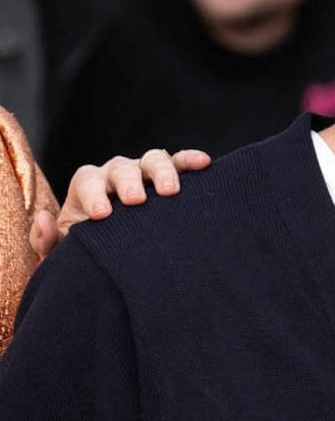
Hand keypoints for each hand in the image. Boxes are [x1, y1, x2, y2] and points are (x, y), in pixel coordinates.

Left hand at [28, 149, 211, 257]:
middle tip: (137, 201)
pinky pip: (181, 163)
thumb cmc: (91, 255)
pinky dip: (190, 161)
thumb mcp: (63, 254)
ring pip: (153, 160)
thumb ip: (46, 240)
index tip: (103, 215)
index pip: (87, 181)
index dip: (94, 195)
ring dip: (162, 172)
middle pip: (121, 168)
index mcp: (87, 189)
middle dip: (129, 182)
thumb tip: (43, 218)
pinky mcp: (171, 178)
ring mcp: (146, 175)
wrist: (117, 260)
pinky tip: (204, 163)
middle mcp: (116, 176)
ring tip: (171, 192)